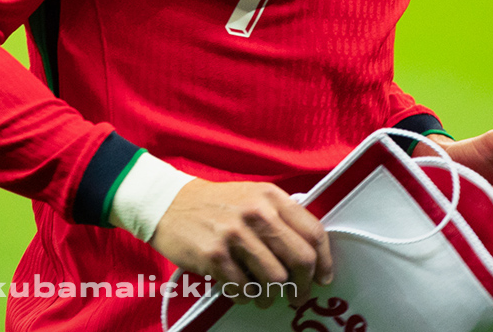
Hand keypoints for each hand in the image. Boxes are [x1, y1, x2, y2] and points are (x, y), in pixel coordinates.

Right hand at [149, 179, 331, 307]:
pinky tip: (240, 288)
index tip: (323, 277)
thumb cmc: (214, 204)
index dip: (325, 262)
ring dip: (273, 295)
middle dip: (303, 285)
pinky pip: (244, 289)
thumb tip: (310, 254)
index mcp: (270, 196)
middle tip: (298, 295)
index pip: (313, 232)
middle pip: (301, 260)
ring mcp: (235, 234)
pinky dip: (246, 295)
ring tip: (264, 294)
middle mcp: (256, 212)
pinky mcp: (214, 255)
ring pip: (276, 280)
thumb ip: (280, 217)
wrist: (167, 203)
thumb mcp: (251, 196)